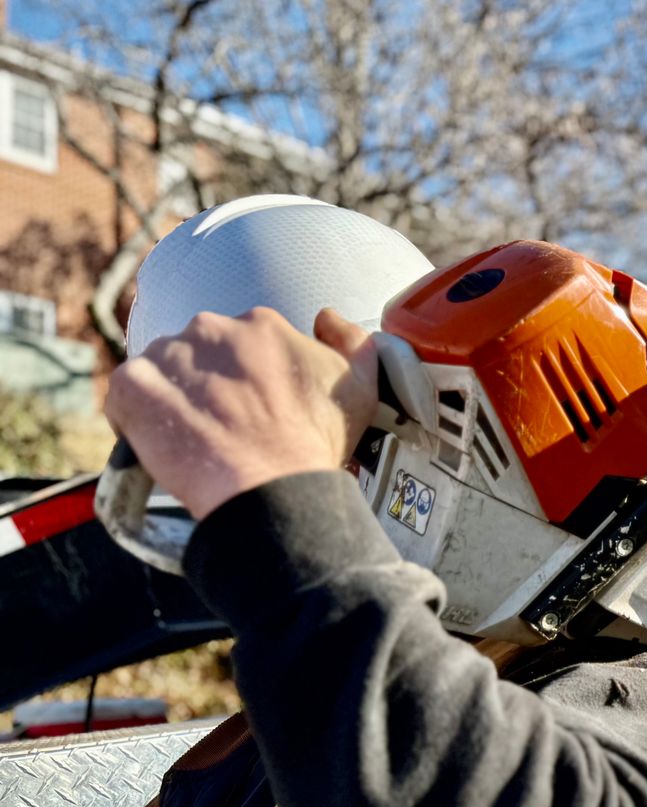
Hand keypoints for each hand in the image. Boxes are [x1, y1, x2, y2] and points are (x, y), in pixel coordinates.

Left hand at [104, 306, 380, 518]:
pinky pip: (126, 394)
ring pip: (164, 369)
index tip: (254, 406)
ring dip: (175, 397)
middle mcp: (211, 328)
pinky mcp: (131, 386)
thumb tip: (327, 317)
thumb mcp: (361, 388)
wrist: (271, 489)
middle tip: (226, 425)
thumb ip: (352, 340)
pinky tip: (166, 444)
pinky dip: (138, 416)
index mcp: (261, 324)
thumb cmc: (316, 445)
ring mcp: (167, 355)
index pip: (244, 342)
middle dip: (209, 382)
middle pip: (201, 351)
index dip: (249, 377)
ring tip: (197, 439)